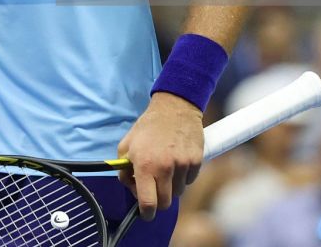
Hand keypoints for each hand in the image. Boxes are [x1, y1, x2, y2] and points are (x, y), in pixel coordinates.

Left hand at [116, 92, 203, 220]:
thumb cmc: (148, 127)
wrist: (174, 108)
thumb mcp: (126, 144)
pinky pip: (189, 181)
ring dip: (170, 186)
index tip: (145, 213)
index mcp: (145, 165)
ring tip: (165, 168)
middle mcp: (165, 168)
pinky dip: (183, 177)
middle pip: (165, 203)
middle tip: (154, 188)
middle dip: (158, 200)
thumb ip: (124, 168)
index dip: (146, 213)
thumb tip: (130, 186)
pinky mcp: (196, 162)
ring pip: (178, 192)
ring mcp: (183, 165)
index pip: (148, 203)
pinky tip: (177, 161)